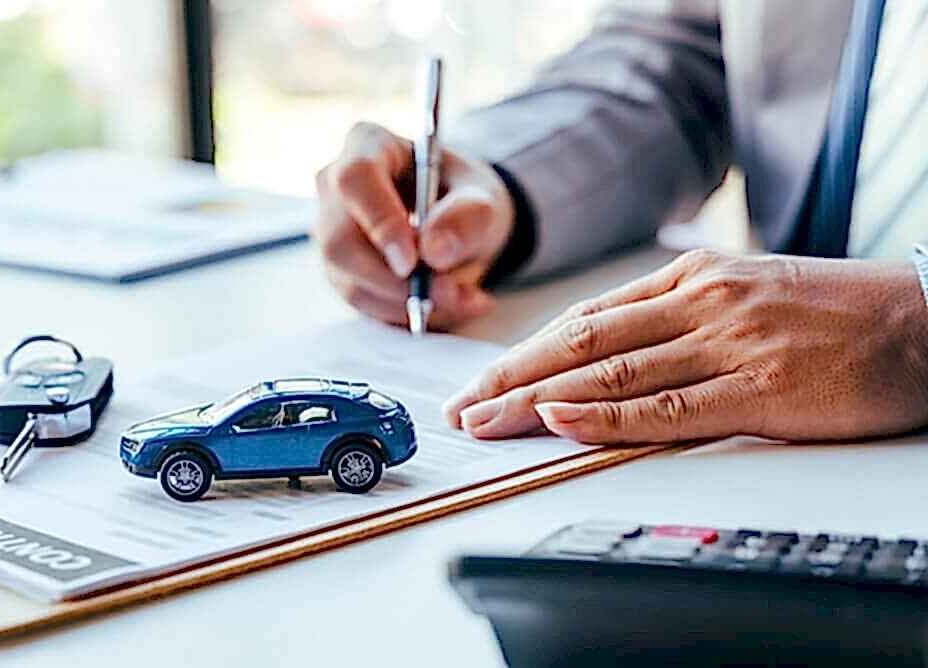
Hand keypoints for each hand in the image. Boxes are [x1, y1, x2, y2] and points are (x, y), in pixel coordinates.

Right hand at [314, 122, 514, 329]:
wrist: (459, 224)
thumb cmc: (465, 198)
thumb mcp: (484, 200)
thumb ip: (467, 218)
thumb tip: (432, 250)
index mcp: (368, 146)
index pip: (356, 180)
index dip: (380, 223)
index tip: (413, 261)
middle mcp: (335, 187)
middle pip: (340, 242)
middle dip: (395, 280)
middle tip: (449, 292)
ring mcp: (331, 231)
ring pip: (350, 281)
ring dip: (408, 302)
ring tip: (463, 299)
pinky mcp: (340, 270)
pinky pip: (363, 303)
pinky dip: (406, 313)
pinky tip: (445, 305)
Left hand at [443, 250, 927, 443]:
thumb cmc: (838, 312)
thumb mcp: (747, 294)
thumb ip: (681, 319)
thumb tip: (616, 353)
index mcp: (692, 279)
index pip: (585, 317)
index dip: (525, 352)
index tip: (482, 380)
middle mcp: (699, 304)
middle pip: (580, 342)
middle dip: (511, 377)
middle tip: (462, 408)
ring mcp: (726, 344)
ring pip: (609, 372)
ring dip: (537, 399)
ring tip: (486, 421)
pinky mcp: (759, 389)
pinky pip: (665, 407)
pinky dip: (604, 415)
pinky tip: (557, 421)